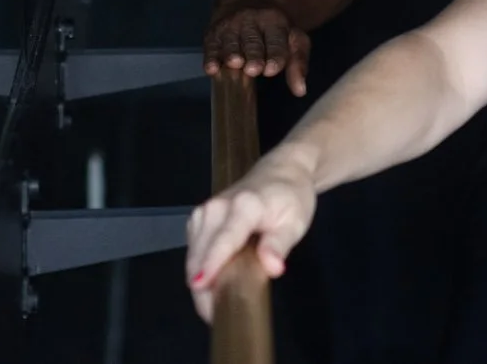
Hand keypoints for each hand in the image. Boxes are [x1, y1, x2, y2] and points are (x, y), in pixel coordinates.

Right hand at [184, 155, 315, 322]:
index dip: (210, 266)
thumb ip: (279, 244)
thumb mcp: (294, 222)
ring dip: (200, 282)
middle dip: (204, 289)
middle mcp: (216, 208)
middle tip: (220, 315)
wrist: (281, 171)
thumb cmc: (290, 196)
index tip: (200, 288)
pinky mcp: (198, 219)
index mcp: (243, 207)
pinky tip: (213, 284)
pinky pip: (193, 251)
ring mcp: (204, 212)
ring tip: (217, 305)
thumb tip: (272, 268)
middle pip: (200, 254)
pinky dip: (199, 270)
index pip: (222, 241)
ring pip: (192, 256)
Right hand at [202, 0, 311, 96]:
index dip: (274, 55)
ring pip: (231, 42)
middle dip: (253, 55)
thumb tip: (300, 91)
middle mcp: (251, 20)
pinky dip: (211, 57)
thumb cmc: (275, 28)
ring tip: (234, 64)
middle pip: (252, 41)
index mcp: (275, 21)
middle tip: (253, 69)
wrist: (249, 0)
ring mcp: (230, 24)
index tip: (272, 70)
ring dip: (232, 53)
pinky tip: (211, 69)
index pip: (276, 40)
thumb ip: (298, 64)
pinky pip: (211, 45)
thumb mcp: (294, 39)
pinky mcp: (214, 31)